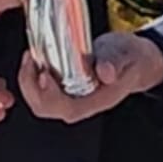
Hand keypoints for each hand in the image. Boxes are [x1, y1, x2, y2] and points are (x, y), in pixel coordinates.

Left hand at [18, 32, 162, 123]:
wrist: (134, 59)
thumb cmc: (130, 59)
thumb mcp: (127, 55)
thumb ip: (115, 63)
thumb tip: (105, 72)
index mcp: (96, 101)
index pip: (67, 108)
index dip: (50, 95)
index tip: (44, 73)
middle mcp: (79, 102)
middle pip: (45, 107)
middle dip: (30, 85)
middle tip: (31, 58)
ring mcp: (69, 96)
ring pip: (38, 98)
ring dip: (28, 78)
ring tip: (31, 56)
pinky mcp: (62, 86)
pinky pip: (39, 87)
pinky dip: (32, 73)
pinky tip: (34, 55)